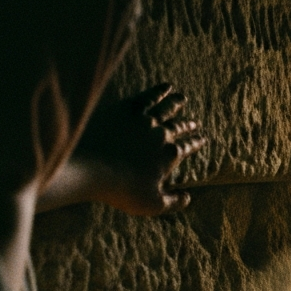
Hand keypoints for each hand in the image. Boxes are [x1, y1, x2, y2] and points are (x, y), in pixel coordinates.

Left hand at [39, 83, 206, 214]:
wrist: (88, 167)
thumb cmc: (120, 190)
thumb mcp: (151, 204)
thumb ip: (173, 202)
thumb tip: (188, 197)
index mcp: (170, 155)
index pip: (188, 147)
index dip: (196, 143)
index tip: (202, 139)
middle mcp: (162, 135)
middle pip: (179, 127)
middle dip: (188, 126)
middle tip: (194, 123)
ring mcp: (145, 120)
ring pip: (167, 108)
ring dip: (176, 103)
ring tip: (182, 99)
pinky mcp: (127, 109)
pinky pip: (149, 97)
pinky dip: (159, 91)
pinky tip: (165, 87)